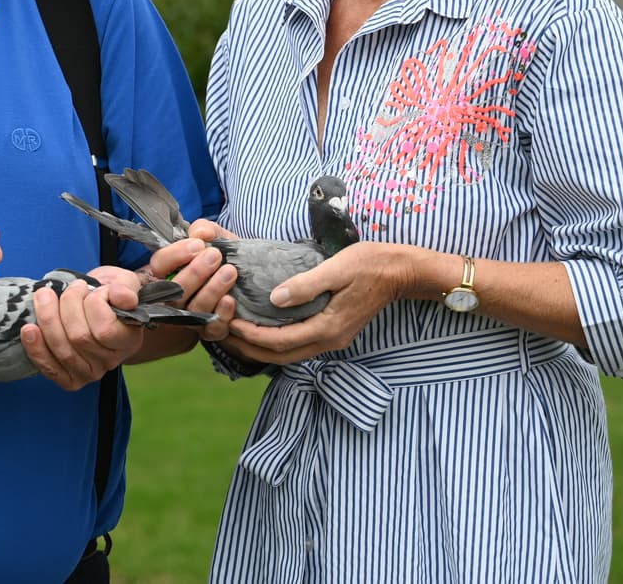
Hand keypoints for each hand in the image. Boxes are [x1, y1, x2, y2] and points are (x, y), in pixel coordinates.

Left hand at [20, 274, 146, 390]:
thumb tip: (122, 296)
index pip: (104, 330)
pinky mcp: (70, 379)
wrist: (99, 309)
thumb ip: (126, 289)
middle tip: (69, 287)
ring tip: (44, 296)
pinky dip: (36, 348)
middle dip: (67, 305)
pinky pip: (50, 368)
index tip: (92, 288)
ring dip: (47, 319)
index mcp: (129, 340)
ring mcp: (89, 373)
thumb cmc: (111, 296)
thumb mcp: (124, 284)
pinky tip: (28, 329)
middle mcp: (110, 362)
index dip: (94, 304)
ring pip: (61, 350)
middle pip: (79, 338)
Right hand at [146, 234, 238, 341]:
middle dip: (195, 273)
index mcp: (168, 271)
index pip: (159, 265)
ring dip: (211, 290)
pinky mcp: (210, 330)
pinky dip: (221, 313)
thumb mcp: (217, 238)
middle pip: (174, 291)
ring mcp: (191, 316)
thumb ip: (206, 230)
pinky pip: (211, 328)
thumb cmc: (226, 255)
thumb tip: (200, 232)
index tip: (198, 244)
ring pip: (193, 308)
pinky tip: (231, 299)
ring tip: (230, 271)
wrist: (250, 275)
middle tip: (215, 255)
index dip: (175, 255)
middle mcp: (175, 296)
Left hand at [221, 241, 415, 365]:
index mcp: (328, 327)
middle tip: (222, 334)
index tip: (229, 322)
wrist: (399, 271)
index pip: (280, 341)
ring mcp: (333, 338)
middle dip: (250, 348)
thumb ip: (305, 285)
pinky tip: (264, 329)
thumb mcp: (336, 268)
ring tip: (236, 334)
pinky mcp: (334, 331)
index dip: (252, 335)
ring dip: (262, 348)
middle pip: (281, 357)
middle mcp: (329, 340)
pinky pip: (299, 345)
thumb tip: (274, 299)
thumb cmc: (369, 264)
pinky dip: (277, 342)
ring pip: (290, 354)